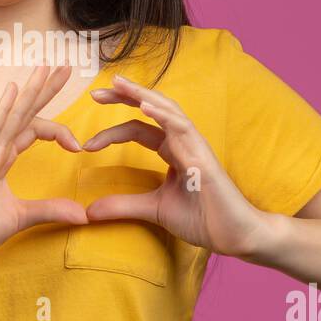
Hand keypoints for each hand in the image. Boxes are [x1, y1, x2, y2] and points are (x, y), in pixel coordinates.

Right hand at [0, 64, 88, 272]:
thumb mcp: (19, 218)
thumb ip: (49, 210)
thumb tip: (83, 214)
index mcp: (2, 159)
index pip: (31, 130)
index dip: (56, 129)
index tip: (78, 146)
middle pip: (24, 113)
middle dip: (44, 89)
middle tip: (65, 66)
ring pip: (11, 115)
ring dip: (30, 91)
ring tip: (48, 67)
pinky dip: (3, 110)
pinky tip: (14, 89)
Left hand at [83, 74, 281, 258]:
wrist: (234, 236)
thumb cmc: (202, 218)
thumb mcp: (153, 209)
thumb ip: (122, 206)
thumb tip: (88, 211)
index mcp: (172, 150)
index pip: (139, 129)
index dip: (112, 131)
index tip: (86, 144)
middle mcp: (183, 142)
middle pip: (151, 108)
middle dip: (124, 96)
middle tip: (95, 92)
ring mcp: (195, 146)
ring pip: (167, 110)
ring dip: (142, 94)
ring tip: (118, 84)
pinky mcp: (203, 156)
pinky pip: (183, 128)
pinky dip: (164, 114)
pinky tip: (144, 106)